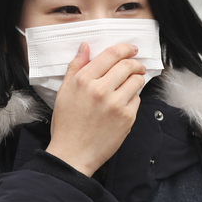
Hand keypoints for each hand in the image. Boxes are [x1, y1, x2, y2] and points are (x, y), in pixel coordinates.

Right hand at [45, 42, 145, 176]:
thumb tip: (85, 46)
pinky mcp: (127, 118)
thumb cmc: (66, 124)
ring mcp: (116, 104)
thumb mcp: (64, 91)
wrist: (72, 154)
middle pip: (127, 65)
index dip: (125, 48)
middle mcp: (101, 90)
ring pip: (136, 81)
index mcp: (84, 80)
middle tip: (136, 65)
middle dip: (135, 62)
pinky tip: (124, 102)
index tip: (131, 48)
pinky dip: (133, 98)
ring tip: (132, 82)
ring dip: (137, 78)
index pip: (111, 55)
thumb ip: (76, 66)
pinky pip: (137, 100)